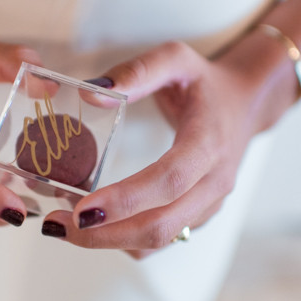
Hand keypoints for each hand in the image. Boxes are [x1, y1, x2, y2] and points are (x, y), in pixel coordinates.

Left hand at [41, 39, 276, 257]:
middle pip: (161, 225)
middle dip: (105, 234)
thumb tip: (91, 95)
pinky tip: (92, 226)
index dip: (126, 199)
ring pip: (158, 240)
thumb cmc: (206, 82)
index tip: (82, 209)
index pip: (168, 181)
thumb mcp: (176, 58)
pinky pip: (159, 241)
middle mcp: (214, 182)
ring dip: (109, 241)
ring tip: (63, 227)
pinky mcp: (198, 216)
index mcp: (209, 143)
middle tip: (55, 226)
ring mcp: (209, 205)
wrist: (245, 105)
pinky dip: (123, 240)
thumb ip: (137, 71)